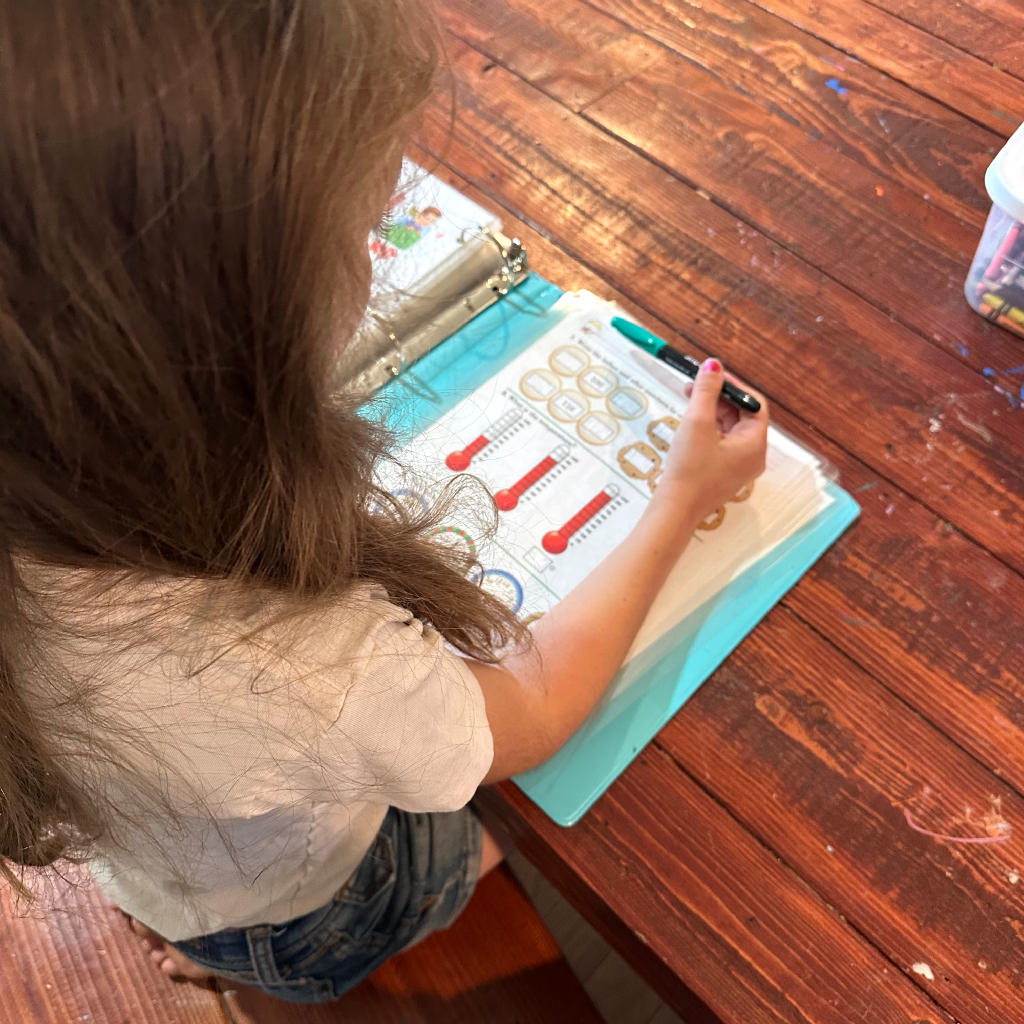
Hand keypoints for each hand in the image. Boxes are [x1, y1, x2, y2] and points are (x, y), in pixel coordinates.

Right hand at [655, 358, 768, 520]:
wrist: (674, 510)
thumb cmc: (689, 468)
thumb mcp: (697, 423)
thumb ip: (706, 391)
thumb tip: (713, 365)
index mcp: (755, 444)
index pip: (753, 405)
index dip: (733, 386)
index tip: (710, 374)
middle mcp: (752, 456)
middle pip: (741, 416)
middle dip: (718, 397)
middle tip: (693, 385)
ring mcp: (737, 467)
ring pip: (728, 429)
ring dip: (710, 412)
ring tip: (686, 401)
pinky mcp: (722, 474)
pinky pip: (720, 444)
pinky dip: (706, 429)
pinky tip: (687, 424)